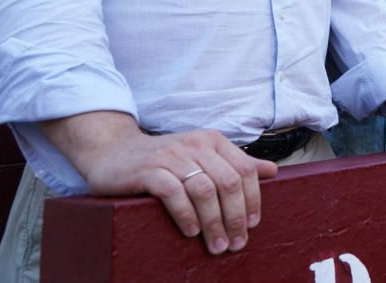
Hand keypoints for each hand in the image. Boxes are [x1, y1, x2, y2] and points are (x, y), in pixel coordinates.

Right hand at [81, 129, 276, 254]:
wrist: (113, 152)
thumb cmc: (163, 160)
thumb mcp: (202, 156)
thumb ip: (235, 163)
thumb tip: (272, 171)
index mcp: (213, 141)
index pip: (245, 169)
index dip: (253, 199)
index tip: (253, 224)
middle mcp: (196, 145)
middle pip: (228, 182)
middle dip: (236, 217)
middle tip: (236, 244)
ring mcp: (172, 156)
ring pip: (204, 190)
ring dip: (214, 222)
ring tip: (216, 245)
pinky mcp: (149, 170)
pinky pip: (174, 193)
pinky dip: (186, 215)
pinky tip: (191, 232)